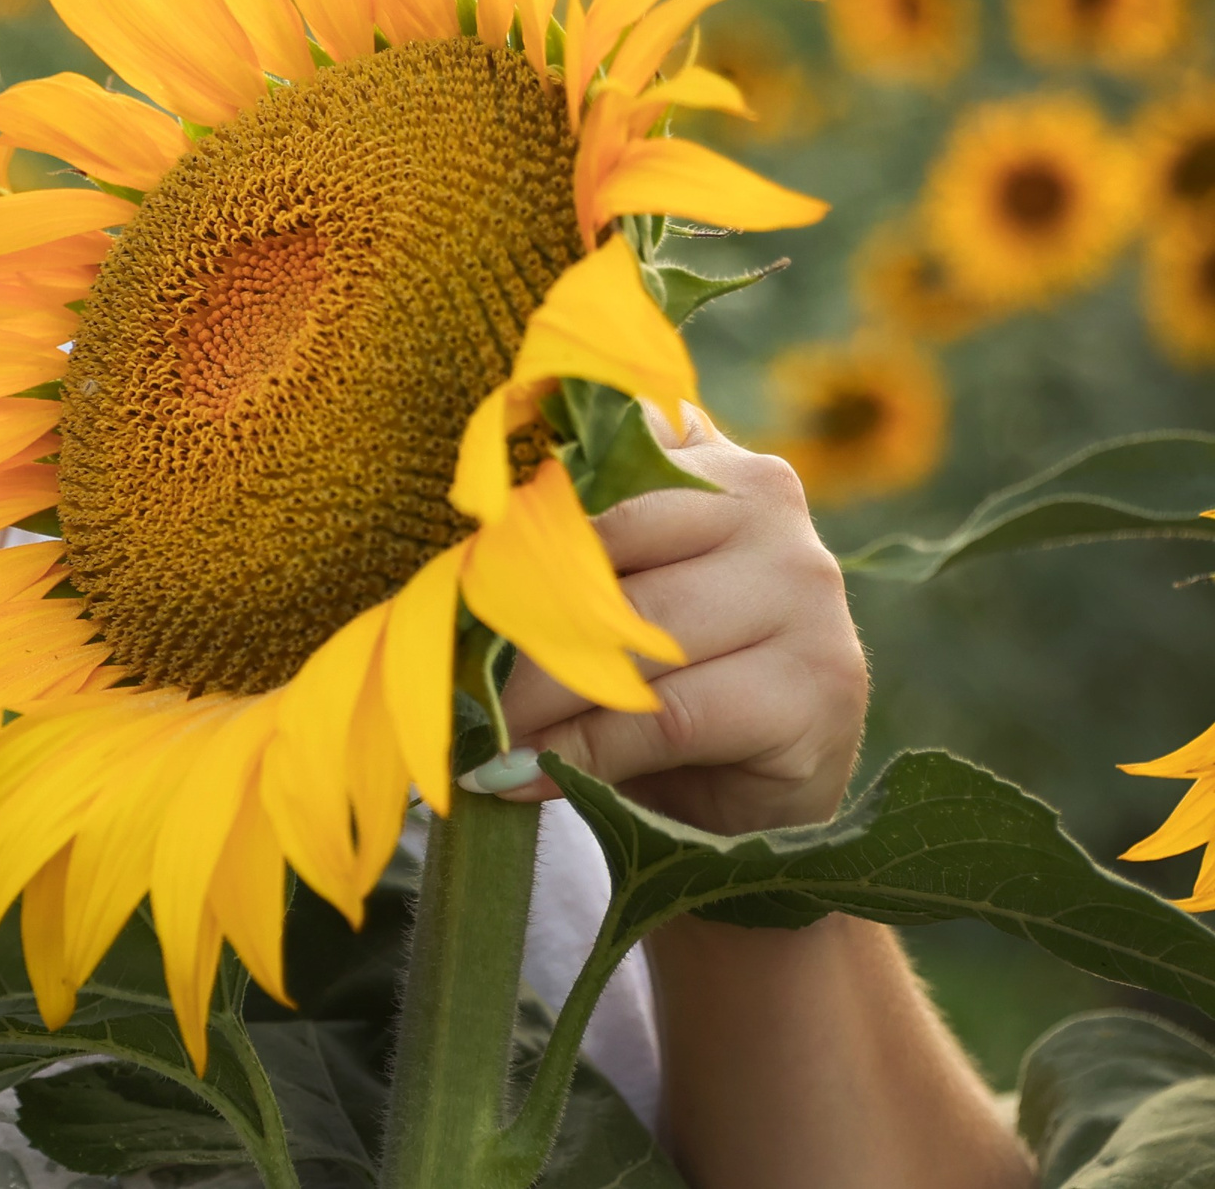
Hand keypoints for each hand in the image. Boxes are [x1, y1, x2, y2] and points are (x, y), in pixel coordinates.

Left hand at [482, 404, 869, 834]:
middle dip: (514, 619)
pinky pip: (667, 716)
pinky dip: (582, 753)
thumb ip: (564, 555)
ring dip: (536, 696)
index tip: (455, 565)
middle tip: (445, 671)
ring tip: (477, 734)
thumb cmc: (665, 675)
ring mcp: (807, 591)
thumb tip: (442, 574)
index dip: (522, 516)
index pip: (600, 460)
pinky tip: (523, 776)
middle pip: (607, 550)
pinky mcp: (817, 685)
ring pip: (633, 636)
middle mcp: (771, 506)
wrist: (755, 800)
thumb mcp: (614, 597)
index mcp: (713, 462)